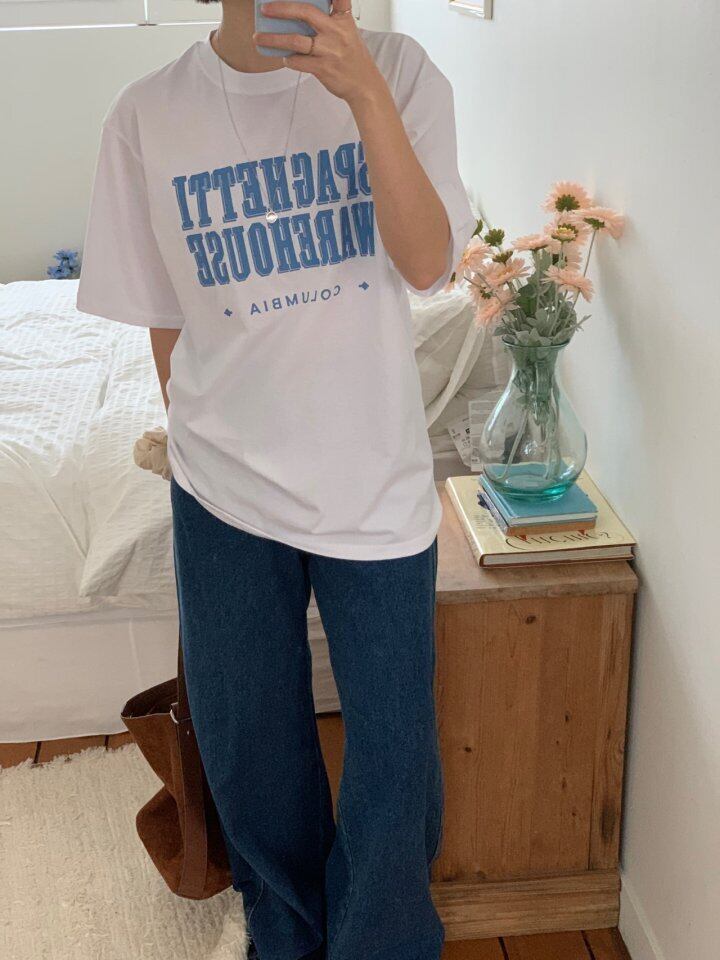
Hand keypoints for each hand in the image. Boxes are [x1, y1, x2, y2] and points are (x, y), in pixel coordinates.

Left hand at [254, 1, 386, 107]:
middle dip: (281, 9)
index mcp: (343, 19)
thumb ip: (328, 19)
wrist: (364, 85)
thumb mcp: (347, 31)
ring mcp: (329, 50)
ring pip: (295, 40)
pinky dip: (288, 59)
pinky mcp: (323, 68)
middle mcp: (336, 32)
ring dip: (273, 39)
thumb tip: (297, 13)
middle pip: (305, 12)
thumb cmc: (351, 57)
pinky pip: (298, 61)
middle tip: (265, 10)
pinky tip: (284, 58)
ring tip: (259, 38)